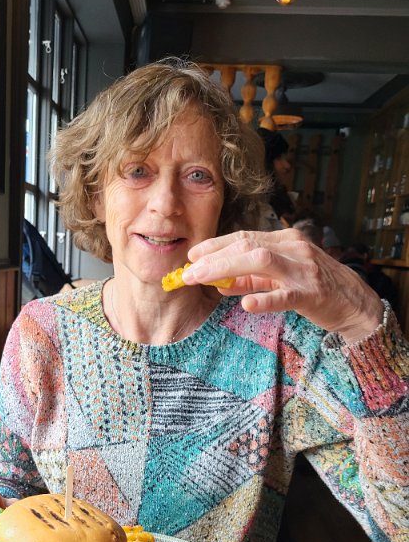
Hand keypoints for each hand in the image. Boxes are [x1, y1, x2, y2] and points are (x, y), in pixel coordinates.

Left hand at [183, 229, 383, 343]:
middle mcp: (294, 249)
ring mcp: (303, 270)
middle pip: (247, 246)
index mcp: (285, 241)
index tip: (191, 255)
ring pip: (261, 262)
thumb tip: (218, 283)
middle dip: (213, 258)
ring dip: (227, 269)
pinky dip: (264, 299)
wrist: (354, 303)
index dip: (215, 245)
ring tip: (202, 280)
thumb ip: (251, 280)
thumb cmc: (314, 288)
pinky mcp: (312, 294)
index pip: (243, 237)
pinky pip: (285, 296)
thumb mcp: (280, 278)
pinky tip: (246, 304)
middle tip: (188, 272)